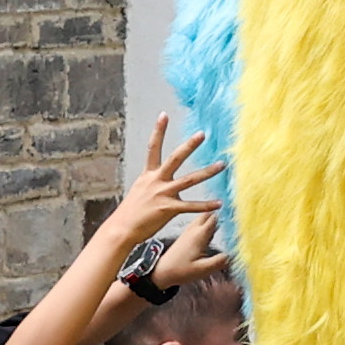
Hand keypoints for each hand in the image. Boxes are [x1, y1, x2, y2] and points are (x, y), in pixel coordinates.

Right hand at [101, 114, 221, 255]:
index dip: (158, 130)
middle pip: (175, 158)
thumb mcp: (139, 192)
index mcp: (148, 175)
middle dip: (189, 145)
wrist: (122, 229)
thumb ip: (151, 184)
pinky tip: (218, 204)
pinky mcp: (168, 209)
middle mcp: (156, 181)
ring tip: (222, 164)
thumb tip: (157, 182)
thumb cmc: (130, 213)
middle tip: (202, 133)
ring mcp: (163, 194)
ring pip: (189, 180)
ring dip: (208, 172)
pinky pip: (191, 206)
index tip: (164, 115)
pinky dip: (206, 205)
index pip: (152, 148)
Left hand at [144, 209, 229, 289]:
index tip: (238, 211)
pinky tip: (212, 228)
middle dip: (220, 211)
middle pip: (208, 213)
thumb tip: (234, 254)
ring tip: (226, 217)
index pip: (215, 217)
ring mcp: (189, 231)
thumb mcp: (203, 269)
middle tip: (233, 213)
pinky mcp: (186, 235)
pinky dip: (207, 221)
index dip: (227, 213)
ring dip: (213, 215)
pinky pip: (199, 222)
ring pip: (203, 216)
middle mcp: (194, 230)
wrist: (162, 271)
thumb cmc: (180, 271)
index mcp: (199, 235)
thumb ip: (219, 261)